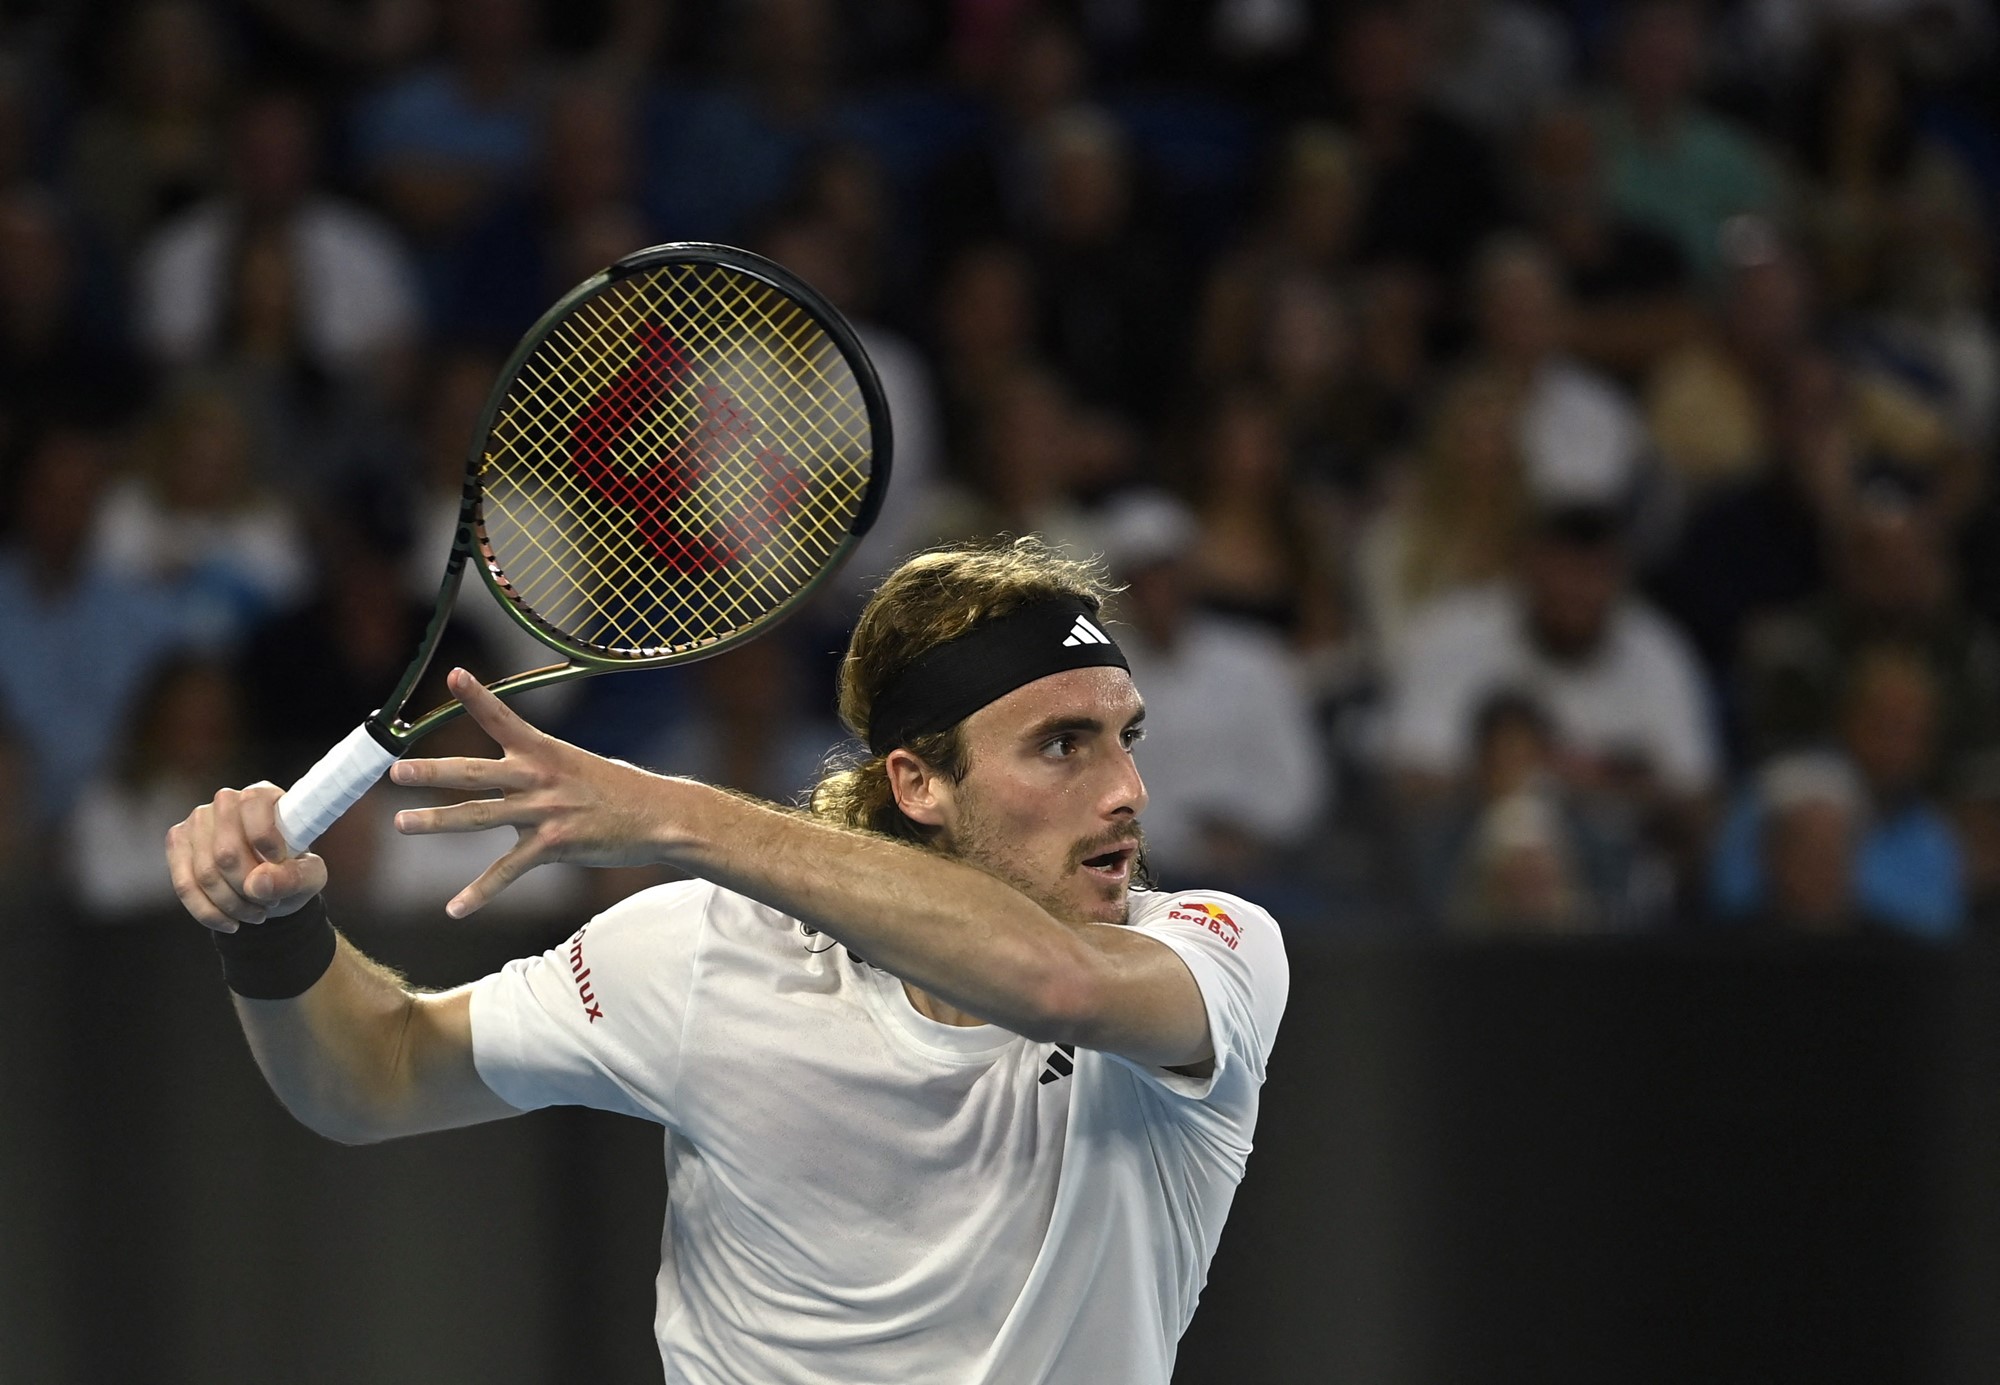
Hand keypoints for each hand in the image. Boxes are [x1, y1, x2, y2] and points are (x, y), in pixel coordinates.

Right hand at [165, 783, 327, 932]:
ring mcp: (197, 821)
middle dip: (249, 888)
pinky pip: (185, 885)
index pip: (254, 805)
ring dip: (232, 904)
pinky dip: (208, 911)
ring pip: (205, 873)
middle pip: (226, 853)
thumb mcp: (310, 876)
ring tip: (256, 913)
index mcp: (263, 795)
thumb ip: (294, 877)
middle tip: (269, 903)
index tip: (280, 863)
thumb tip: (258, 884)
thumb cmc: (293, 870)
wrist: (270, 885)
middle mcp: (225, 802)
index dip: (266, 839)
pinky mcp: (178, 844)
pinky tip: (231, 923)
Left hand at [389, 668, 672, 916]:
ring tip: (402, 824)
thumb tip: (509, 781)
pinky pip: (506, 871)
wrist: (660, 816)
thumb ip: (538, 771)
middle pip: (474, 773)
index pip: (503, 717)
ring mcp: (544, 811)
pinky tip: (454, 909)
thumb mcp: (577, 766)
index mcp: (545, 750)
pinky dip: (478, 893)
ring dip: (436, 821)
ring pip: (478, 817)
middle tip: (396, 772)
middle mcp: (538, 776)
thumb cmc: (620, 790)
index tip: (453, 674)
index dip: (477, 696)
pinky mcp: (553, 844)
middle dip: (432, 772)